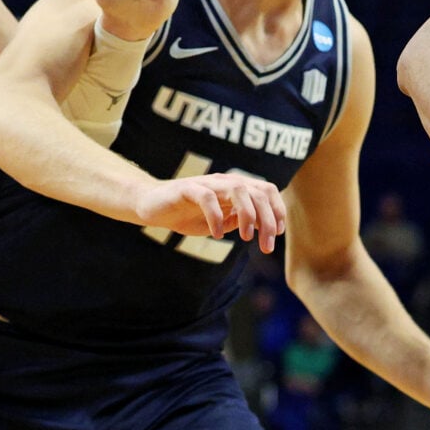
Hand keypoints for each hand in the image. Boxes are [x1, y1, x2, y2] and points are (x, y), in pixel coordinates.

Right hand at [132, 170, 285, 248]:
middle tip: (266, 247)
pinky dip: (216, 217)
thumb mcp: (221, 221)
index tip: (277, 234)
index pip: (267, 190)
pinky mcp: (187, 189)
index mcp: (235, 188)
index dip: (277, 210)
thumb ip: (240, 220)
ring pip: (238, 190)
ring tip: (245, 238)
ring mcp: (206, 184)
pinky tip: (216, 235)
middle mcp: (224, 182)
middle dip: (268, 221)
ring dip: (247, 215)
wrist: (151, 206)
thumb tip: (264, 227)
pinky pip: (207, 198)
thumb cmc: (188, 214)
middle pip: (258, 192)